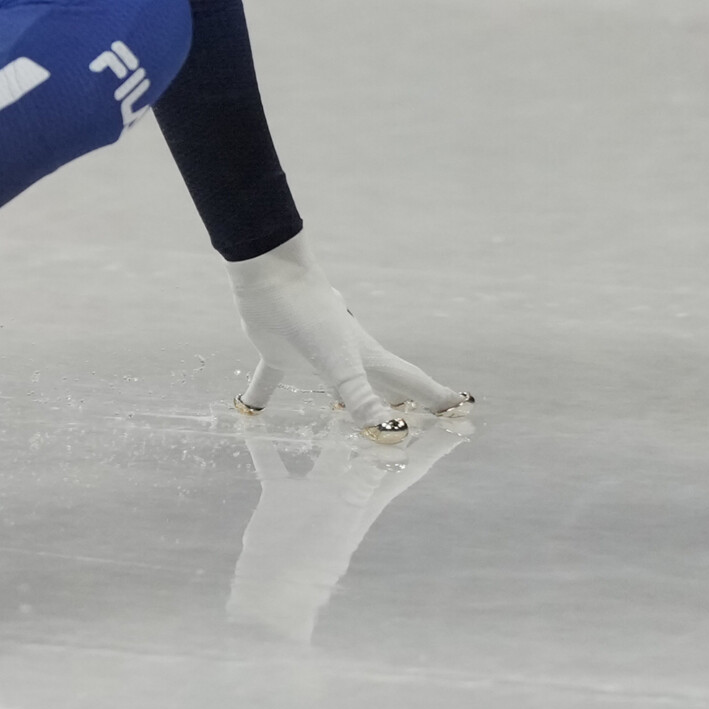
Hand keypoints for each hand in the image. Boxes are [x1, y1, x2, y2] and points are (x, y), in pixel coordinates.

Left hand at [226, 231, 468, 441]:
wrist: (269, 276)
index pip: (410, 382)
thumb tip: (390, 432)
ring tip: (347, 421)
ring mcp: (312, 354)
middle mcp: (345, 357)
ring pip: (334, 386)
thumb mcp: (340, 363)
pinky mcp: (278, 352)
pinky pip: (271, 380)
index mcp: (367, 357)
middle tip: (418, 421)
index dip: (436, 397)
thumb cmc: (311, 315)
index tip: (461, 408)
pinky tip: (246, 408)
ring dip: (343, 404)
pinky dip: (261, 395)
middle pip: (380, 384)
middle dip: (400, 403)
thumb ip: (362, 398)